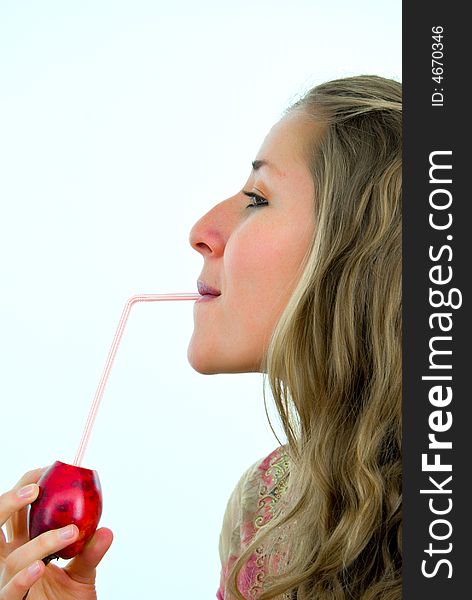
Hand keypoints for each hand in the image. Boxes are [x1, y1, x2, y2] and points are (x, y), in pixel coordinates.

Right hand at [0, 468, 112, 598]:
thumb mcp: (82, 575)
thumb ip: (91, 553)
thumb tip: (107, 531)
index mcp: (24, 548)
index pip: (16, 512)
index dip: (25, 488)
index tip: (46, 472)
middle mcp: (11, 562)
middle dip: (8, 503)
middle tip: (35, 490)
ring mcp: (7, 581)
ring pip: (11, 557)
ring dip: (41, 542)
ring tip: (70, 532)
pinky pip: (9, 591)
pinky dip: (23, 578)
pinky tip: (38, 567)